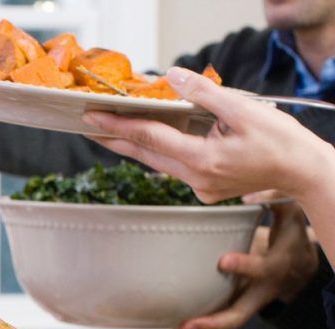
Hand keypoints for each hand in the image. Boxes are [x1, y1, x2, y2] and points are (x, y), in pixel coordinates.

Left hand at [81, 67, 332, 203]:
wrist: (304, 172)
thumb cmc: (281, 141)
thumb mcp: (244, 109)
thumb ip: (205, 93)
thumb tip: (174, 76)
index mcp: (203, 159)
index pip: (150, 138)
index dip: (119, 125)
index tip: (93, 117)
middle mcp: (196, 178)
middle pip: (145, 155)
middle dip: (115, 139)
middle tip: (87, 126)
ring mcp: (200, 187)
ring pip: (158, 163)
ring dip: (134, 146)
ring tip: (108, 132)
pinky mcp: (206, 189)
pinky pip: (175, 168)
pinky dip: (161, 153)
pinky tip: (150, 141)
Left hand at [178, 203, 318, 328]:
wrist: (301, 266)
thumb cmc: (290, 235)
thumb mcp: (290, 215)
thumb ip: (274, 199)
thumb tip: (249, 193)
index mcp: (277, 265)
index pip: (262, 269)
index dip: (245, 266)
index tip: (222, 261)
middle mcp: (263, 290)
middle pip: (241, 313)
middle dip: (217, 319)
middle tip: (189, 322)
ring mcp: (250, 302)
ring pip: (230, 322)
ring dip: (205, 328)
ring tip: (179, 327)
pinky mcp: (239, 306)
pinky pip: (222, 322)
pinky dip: (204, 326)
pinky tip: (177, 324)